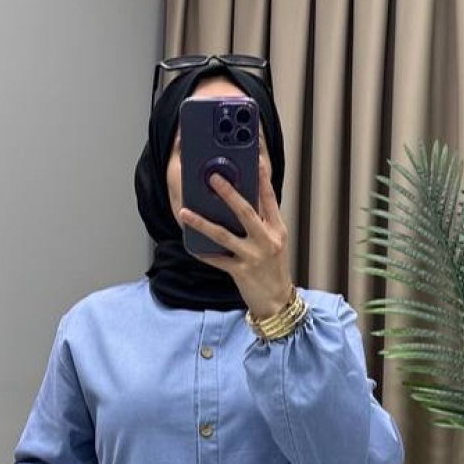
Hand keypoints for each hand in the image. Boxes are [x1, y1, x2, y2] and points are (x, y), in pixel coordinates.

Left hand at [179, 155, 294, 319]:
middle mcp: (267, 241)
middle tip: (212, 177)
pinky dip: (202, 252)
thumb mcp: (274, 243)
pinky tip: (190, 245)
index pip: (270, 199)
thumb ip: (262, 224)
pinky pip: (217, 260)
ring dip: (202, 222)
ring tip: (185, 212)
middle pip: (246, 212)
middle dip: (228, 193)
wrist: (278, 303)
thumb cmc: (274, 270)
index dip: (262, 179)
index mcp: (277, 230)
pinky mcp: (241, 272)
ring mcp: (253, 257)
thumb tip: (240, 203)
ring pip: (224, 235)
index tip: (256, 160)